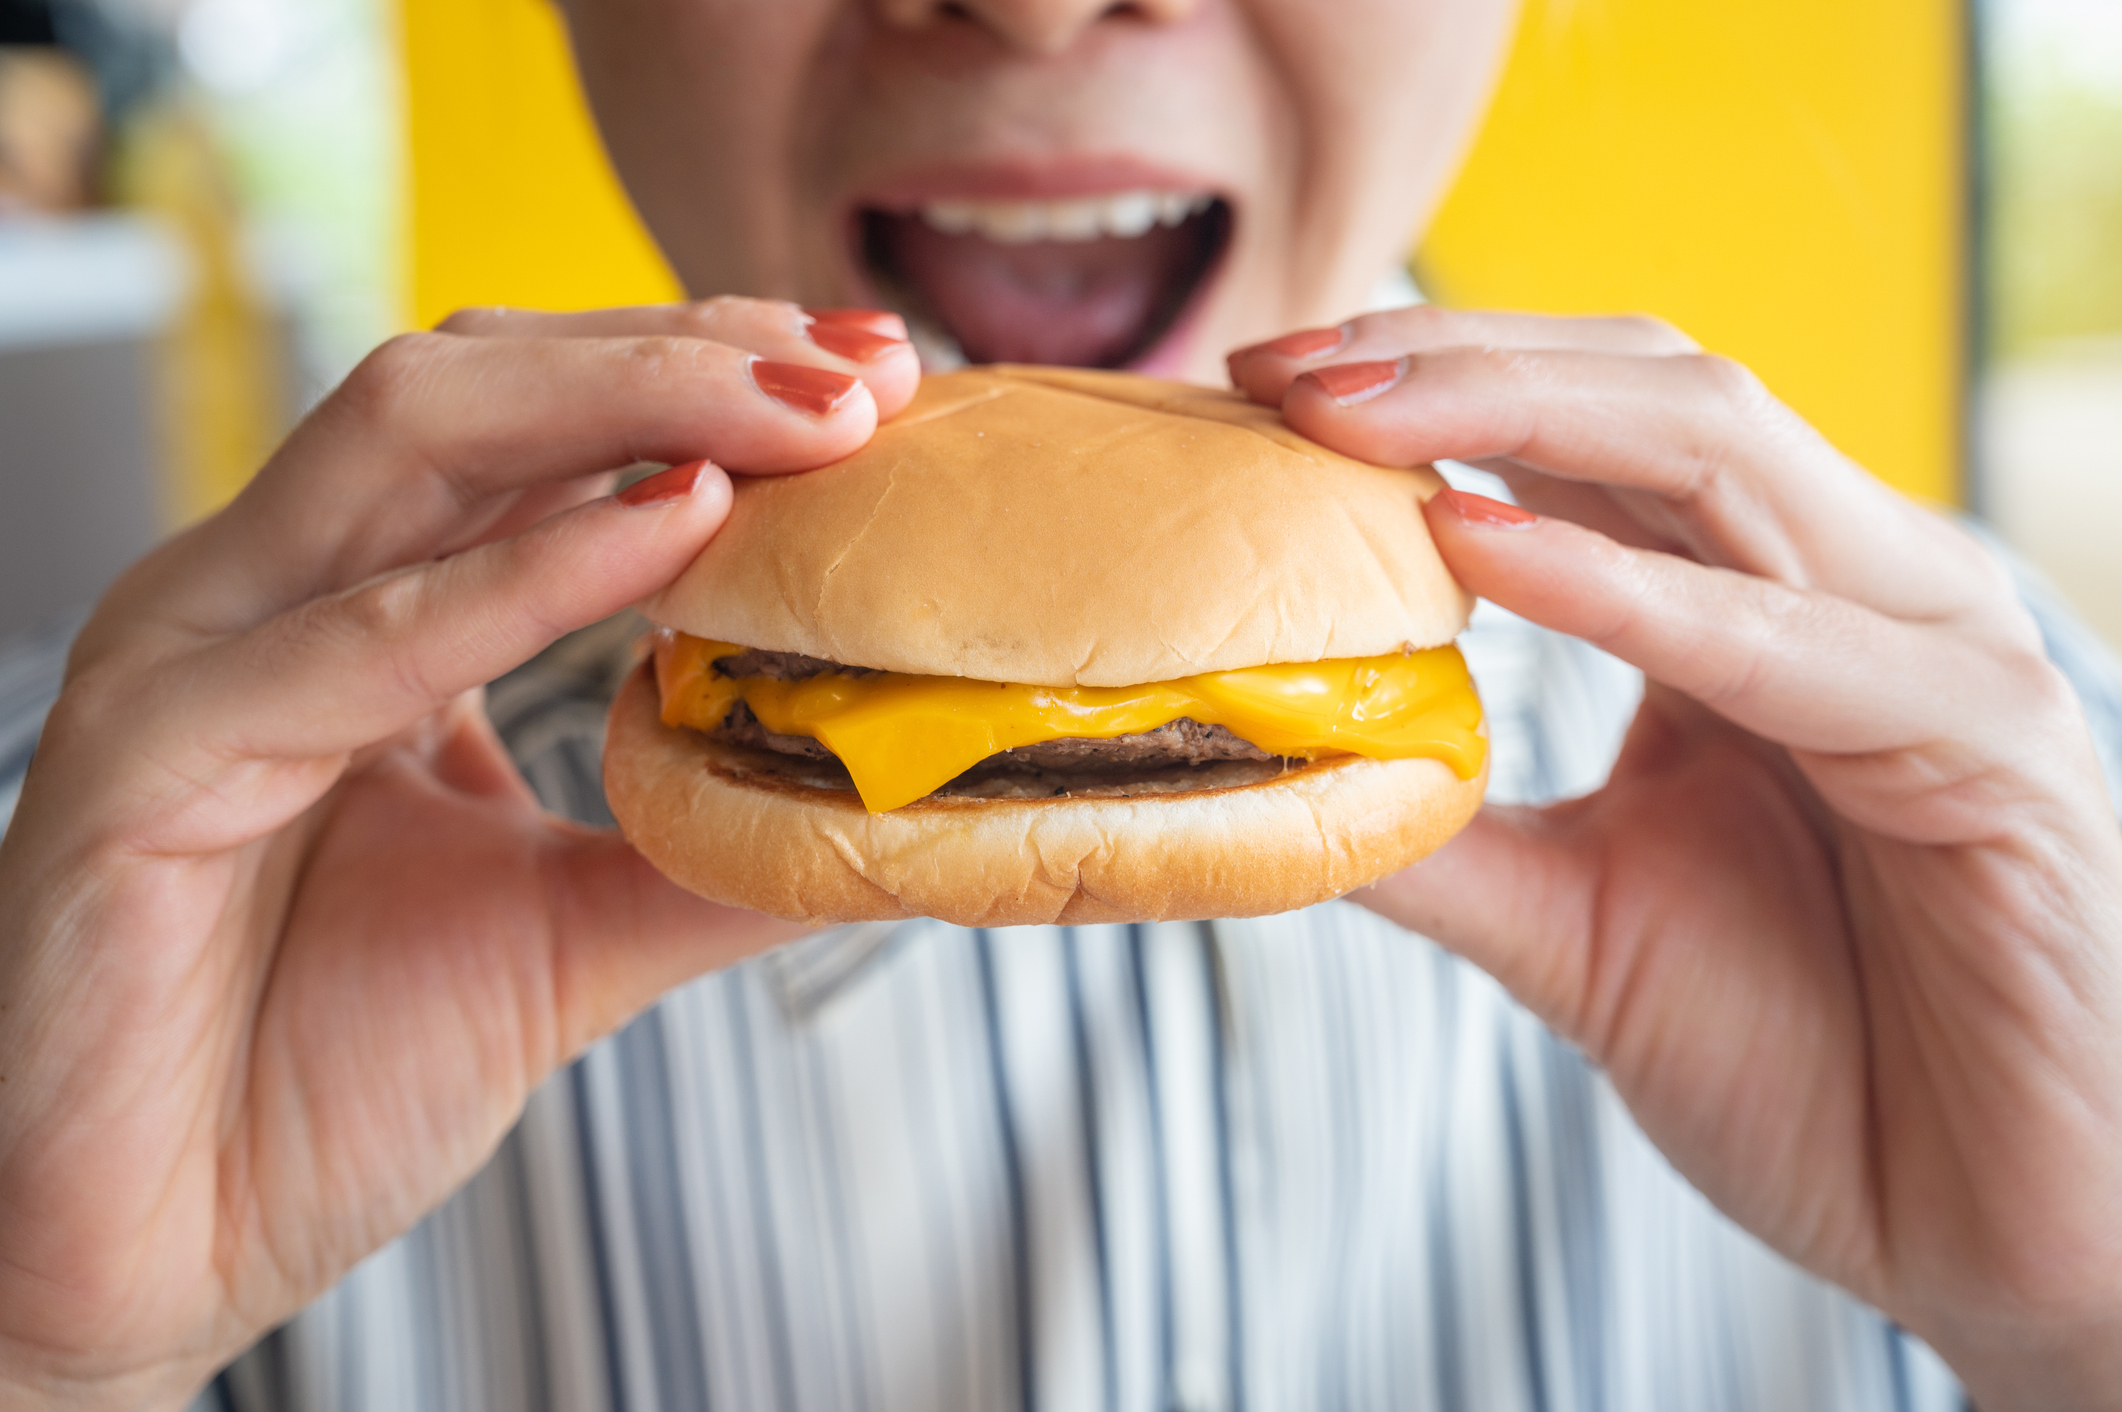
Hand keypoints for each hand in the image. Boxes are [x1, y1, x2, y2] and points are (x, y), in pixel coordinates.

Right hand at [0, 300, 918, 1408]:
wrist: (149, 1258)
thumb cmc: (319, 1083)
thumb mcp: (567, 934)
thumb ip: (707, 851)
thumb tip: (881, 800)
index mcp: (348, 609)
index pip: (531, 423)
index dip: (703, 377)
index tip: (873, 376)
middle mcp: (266, 597)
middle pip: (479, 385)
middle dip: (685, 353)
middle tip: (863, 369)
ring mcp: (194, 657)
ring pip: (412, 438)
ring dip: (630, 404)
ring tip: (807, 412)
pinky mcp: (144, 761)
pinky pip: (355, 640)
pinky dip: (524, 574)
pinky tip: (675, 527)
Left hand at [1231, 310, 2121, 1411]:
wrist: (1987, 1229)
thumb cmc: (1810, 1064)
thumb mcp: (1575, 924)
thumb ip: (1439, 833)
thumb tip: (1266, 763)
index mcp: (1757, 606)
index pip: (1585, 426)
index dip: (1421, 381)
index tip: (1254, 380)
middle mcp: (1850, 589)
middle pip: (1645, 389)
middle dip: (1446, 359)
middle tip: (1272, 363)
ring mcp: (1930, 647)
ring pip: (1719, 452)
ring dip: (1513, 411)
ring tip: (1340, 412)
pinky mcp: (1985, 745)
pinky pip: (1787, 641)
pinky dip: (1628, 589)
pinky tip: (1477, 548)